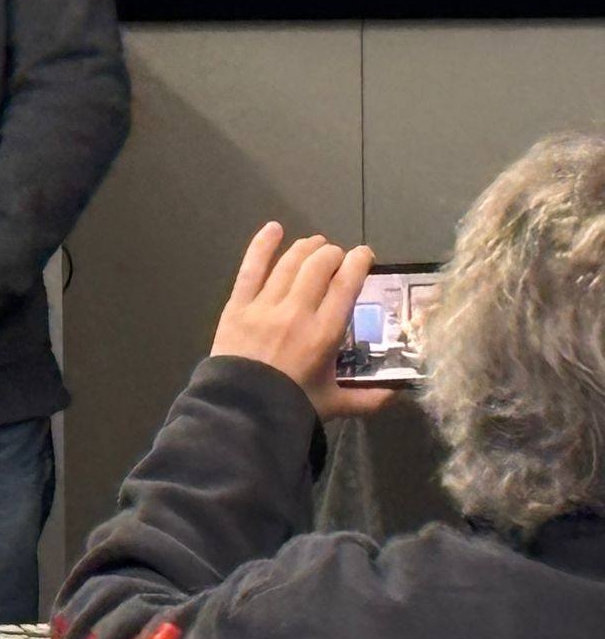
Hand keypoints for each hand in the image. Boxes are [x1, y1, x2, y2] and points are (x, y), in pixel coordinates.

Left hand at [211, 223, 393, 422]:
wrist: (242, 410)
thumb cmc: (292, 405)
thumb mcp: (336, 404)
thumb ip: (370, 398)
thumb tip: (400, 393)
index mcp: (324, 333)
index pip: (346, 285)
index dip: (357, 263)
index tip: (365, 255)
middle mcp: (296, 312)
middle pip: (318, 267)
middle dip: (332, 254)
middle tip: (338, 255)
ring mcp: (265, 305)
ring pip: (289, 263)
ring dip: (305, 248)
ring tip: (316, 243)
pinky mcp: (238, 304)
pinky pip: (250, 268)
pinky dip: (262, 245)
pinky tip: (273, 228)